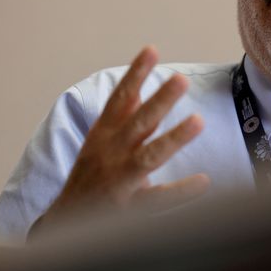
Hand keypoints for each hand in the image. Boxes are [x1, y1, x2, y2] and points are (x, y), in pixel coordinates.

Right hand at [34, 47, 209, 233]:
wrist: (66, 220)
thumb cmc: (92, 174)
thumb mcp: (101, 139)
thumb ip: (123, 114)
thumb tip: (137, 80)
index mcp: (105, 133)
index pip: (121, 99)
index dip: (135, 74)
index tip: (152, 50)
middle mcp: (111, 152)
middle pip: (139, 123)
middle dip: (159, 100)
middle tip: (181, 79)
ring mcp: (119, 179)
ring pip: (148, 156)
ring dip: (173, 138)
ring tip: (198, 121)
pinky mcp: (128, 206)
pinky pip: (157, 198)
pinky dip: (180, 190)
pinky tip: (203, 181)